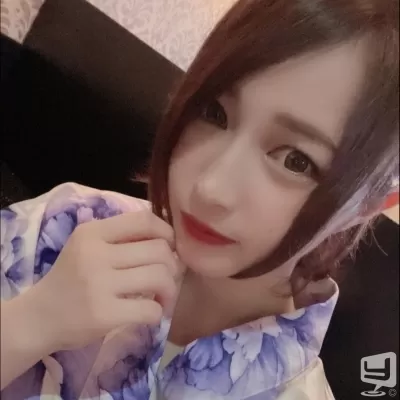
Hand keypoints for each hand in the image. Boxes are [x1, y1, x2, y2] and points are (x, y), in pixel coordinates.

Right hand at [28, 211, 180, 352]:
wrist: (38, 318)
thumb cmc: (70, 279)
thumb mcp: (87, 247)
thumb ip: (121, 237)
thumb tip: (169, 241)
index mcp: (92, 232)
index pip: (144, 220)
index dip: (167, 232)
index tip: (169, 248)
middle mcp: (95, 254)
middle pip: (159, 250)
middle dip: (172, 266)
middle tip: (167, 278)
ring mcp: (99, 285)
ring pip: (160, 277)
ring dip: (170, 290)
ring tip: (162, 298)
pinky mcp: (103, 315)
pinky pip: (150, 309)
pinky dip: (158, 312)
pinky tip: (150, 313)